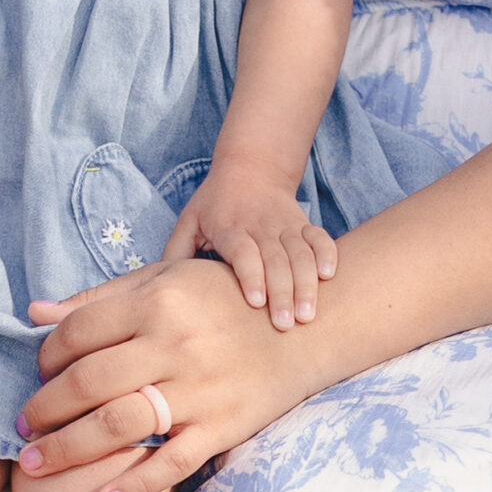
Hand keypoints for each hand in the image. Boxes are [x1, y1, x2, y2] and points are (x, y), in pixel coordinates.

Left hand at [19, 255, 317, 491]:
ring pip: (118, 425)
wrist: (304, 327)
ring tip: (36, 464)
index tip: (37, 374)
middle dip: (44, 409)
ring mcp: (199, 390)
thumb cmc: (223, 299)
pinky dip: (136, 485)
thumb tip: (33, 313)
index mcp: (156, 302)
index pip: (78, 332)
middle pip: (88, 382)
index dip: (46, 356)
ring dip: (69, 449)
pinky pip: (172, 463)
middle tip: (22, 428)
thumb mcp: (166, 280)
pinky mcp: (222, 427)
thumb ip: (100, 297)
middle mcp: (174, 345)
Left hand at [161, 159, 334, 328]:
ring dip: (307, 283)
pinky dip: (327, 254)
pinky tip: (330, 276)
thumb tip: (162, 291)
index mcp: (229, 227)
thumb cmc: (214, 203)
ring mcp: (285, 224)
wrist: (250, 166)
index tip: (256, 302)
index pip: (243, 251)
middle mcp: (259, 225)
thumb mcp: (189, 222)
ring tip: (308, 315)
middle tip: (286, 325)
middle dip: (283, 292)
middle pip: (275, 259)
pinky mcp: (303, 223)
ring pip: (300, 253)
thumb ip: (176, 254)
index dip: (251, 275)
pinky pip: (320, 237)